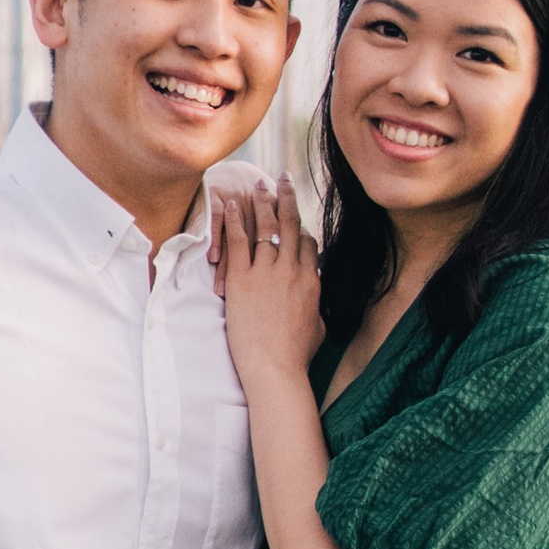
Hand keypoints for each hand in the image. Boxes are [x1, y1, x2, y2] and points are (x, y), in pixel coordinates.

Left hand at [210, 175, 323, 388]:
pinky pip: (238, 241)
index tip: (293, 221)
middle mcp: (291, 270)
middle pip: (290, 225)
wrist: (274, 368)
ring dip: (261, 202)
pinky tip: (230, 203)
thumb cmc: (296, 356)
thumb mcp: (317, 328)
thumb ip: (316, 307)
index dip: (300, 229)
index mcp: (311, 281)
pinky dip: (234, 220)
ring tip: (257, 183)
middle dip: (287, 198)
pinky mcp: (242, 280)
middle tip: (282, 179)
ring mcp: (267, 273)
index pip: (307, 243)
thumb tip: (316, 303)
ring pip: (265, 227)